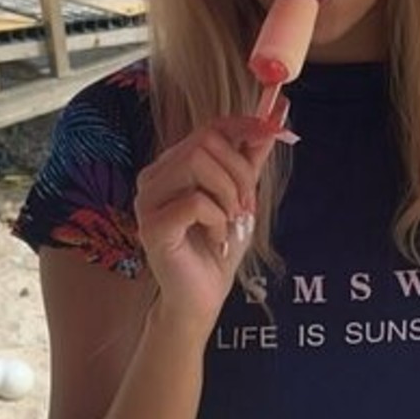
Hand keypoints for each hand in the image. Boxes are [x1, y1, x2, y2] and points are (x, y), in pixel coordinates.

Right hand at [134, 106, 289, 329]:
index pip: (208, 128)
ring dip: (228, 193)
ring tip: (231, 220)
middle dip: (239, 172)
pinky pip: (195, 201)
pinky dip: (216, 219)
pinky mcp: (151, 225)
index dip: (243, 126)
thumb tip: (272, 122)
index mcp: (172, 165)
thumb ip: (250, 160)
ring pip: (197, 162)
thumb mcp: (241, 197)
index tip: (271, 133)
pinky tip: (214, 237)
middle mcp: (154, 177)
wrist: (201, 296)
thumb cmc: (217, 247)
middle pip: (205, 141)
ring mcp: (147, 200)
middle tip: (246, 205)